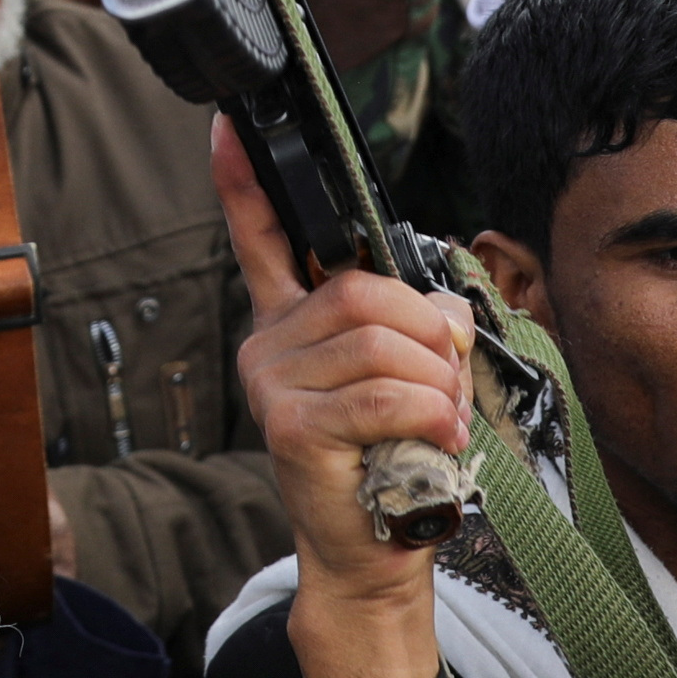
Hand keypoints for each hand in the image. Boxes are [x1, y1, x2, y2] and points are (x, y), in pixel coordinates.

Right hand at [216, 123, 470, 677]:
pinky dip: (428, 412)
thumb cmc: (392, 461)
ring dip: (435, 380)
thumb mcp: (408, 377)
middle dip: (427, 329)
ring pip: (379, 340)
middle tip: (447, 377)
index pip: (261, 237)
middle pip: (362, 288)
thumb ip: (412, 326)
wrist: (373, 553)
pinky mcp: (290, 426)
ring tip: (440, 420)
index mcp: (291, 322)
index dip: (243, 181)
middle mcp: (268, 344)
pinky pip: (382, 391)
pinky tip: (434, 436)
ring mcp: (272, 385)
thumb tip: (441, 306)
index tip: (228, 124)